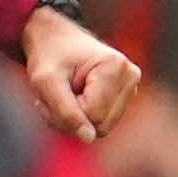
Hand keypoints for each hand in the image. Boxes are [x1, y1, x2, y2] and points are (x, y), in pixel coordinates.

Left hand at [24, 6, 141, 144]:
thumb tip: (89, 138)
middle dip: (72, 118)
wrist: (55, 37)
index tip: (55, 90)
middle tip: (55, 96)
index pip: (93, 115)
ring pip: (101, 129)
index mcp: (114, 66)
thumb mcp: (46, 82)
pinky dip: (82, 118)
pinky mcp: (126, 95)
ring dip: (75, 119)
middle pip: (101, 126)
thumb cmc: (49, 55)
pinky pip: (103, 124)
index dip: (68, 110)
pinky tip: (74, 98)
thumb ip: (65, 111)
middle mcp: (130, 76)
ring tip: (64, 95)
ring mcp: (131, 86)